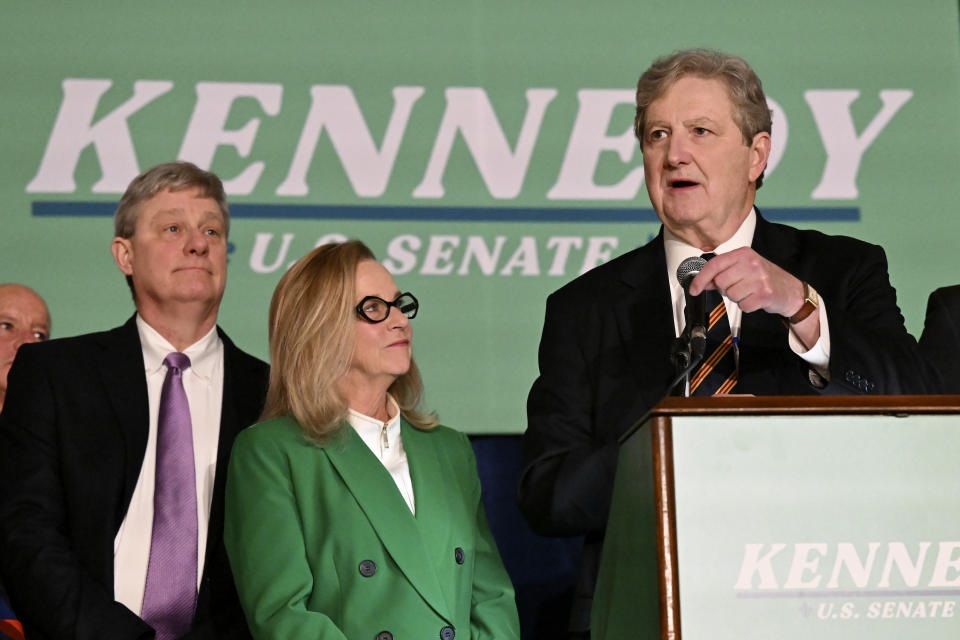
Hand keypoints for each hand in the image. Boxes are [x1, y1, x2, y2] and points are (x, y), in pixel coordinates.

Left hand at [688, 247, 803, 315]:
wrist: (790, 290)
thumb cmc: (764, 278)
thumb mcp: (743, 269)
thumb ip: (722, 273)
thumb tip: (702, 282)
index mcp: (744, 254)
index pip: (715, 265)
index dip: (701, 279)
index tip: (694, 289)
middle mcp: (752, 263)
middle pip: (720, 282)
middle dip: (725, 289)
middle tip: (739, 286)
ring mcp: (759, 278)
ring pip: (730, 295)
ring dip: (737, 298)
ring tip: (749, 292)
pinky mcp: (765, 294)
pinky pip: (742, 306)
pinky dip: (747, 306)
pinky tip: (756, 299)